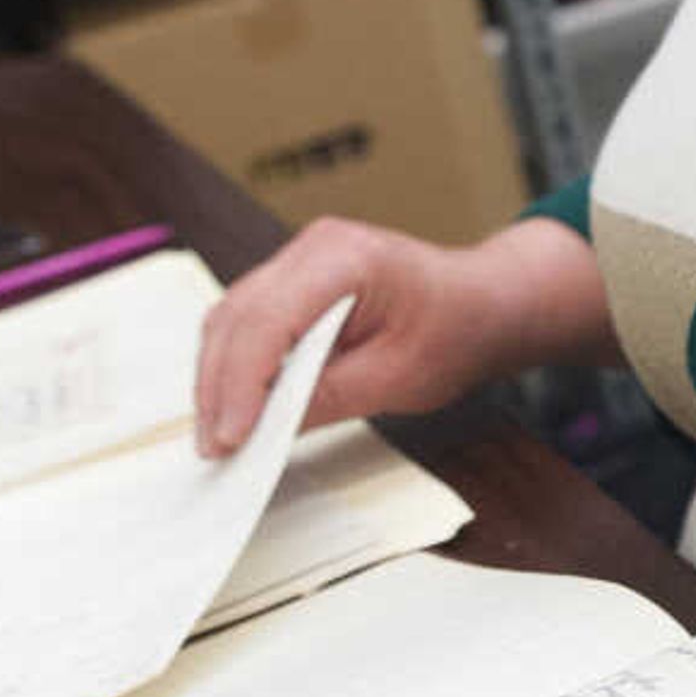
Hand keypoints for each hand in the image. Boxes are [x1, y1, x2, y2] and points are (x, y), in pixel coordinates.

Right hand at [192, 216, 597, 454]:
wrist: (481, 302)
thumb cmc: (455, 330)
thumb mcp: (399, 377)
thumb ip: (328, 397)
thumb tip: (261, 429)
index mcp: (347, 257)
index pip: (270, 318)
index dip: (242, 381)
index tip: (231, 438)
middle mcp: (313, 246)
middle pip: (239, 316)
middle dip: (218, 387)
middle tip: (214, 450)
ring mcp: (298, 258)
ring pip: (232, 318)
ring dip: (217, 379)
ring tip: (218, 439)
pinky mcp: (292, 281)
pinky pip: (247, 321)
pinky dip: (234, 366)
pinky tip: (234, 409)